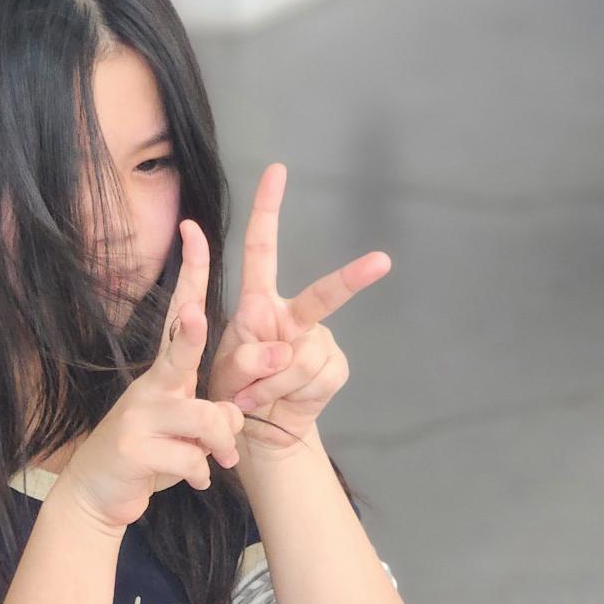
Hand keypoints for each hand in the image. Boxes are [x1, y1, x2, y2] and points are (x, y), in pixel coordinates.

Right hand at [58, 222, 245, 531]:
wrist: (99, 492)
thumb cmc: (152, 453)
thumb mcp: (188, 429)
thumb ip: (215, 416)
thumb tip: (231, 419)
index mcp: (165, 372)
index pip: (180, 313)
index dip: (189, 273)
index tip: (193, 229)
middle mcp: (150, 385)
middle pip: (179, 352)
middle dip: (193, 335)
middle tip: (199, 317)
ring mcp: (138, 416)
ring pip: (206, 419)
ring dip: (221, 445)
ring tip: (215, 458)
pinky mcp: (134, 450)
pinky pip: (193, 459)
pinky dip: (201, 474)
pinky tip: (191, 480)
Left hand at [200, 163, 390, 449]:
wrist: (257, 432)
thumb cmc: (233, 391)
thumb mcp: (222, 369)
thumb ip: (244, 355)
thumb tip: (283, 349)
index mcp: (259, 303)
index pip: (261, 248)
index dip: (267, 209)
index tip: (277, 171)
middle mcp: (292, 316)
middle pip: (322, 295)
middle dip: (352, 279)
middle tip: (380, 261)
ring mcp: (317, 342)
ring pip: (302, 357)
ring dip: (272, 383)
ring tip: (251, 398)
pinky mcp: (332, 368)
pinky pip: (315, 378)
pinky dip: (290, 394)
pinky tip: (279, 401)